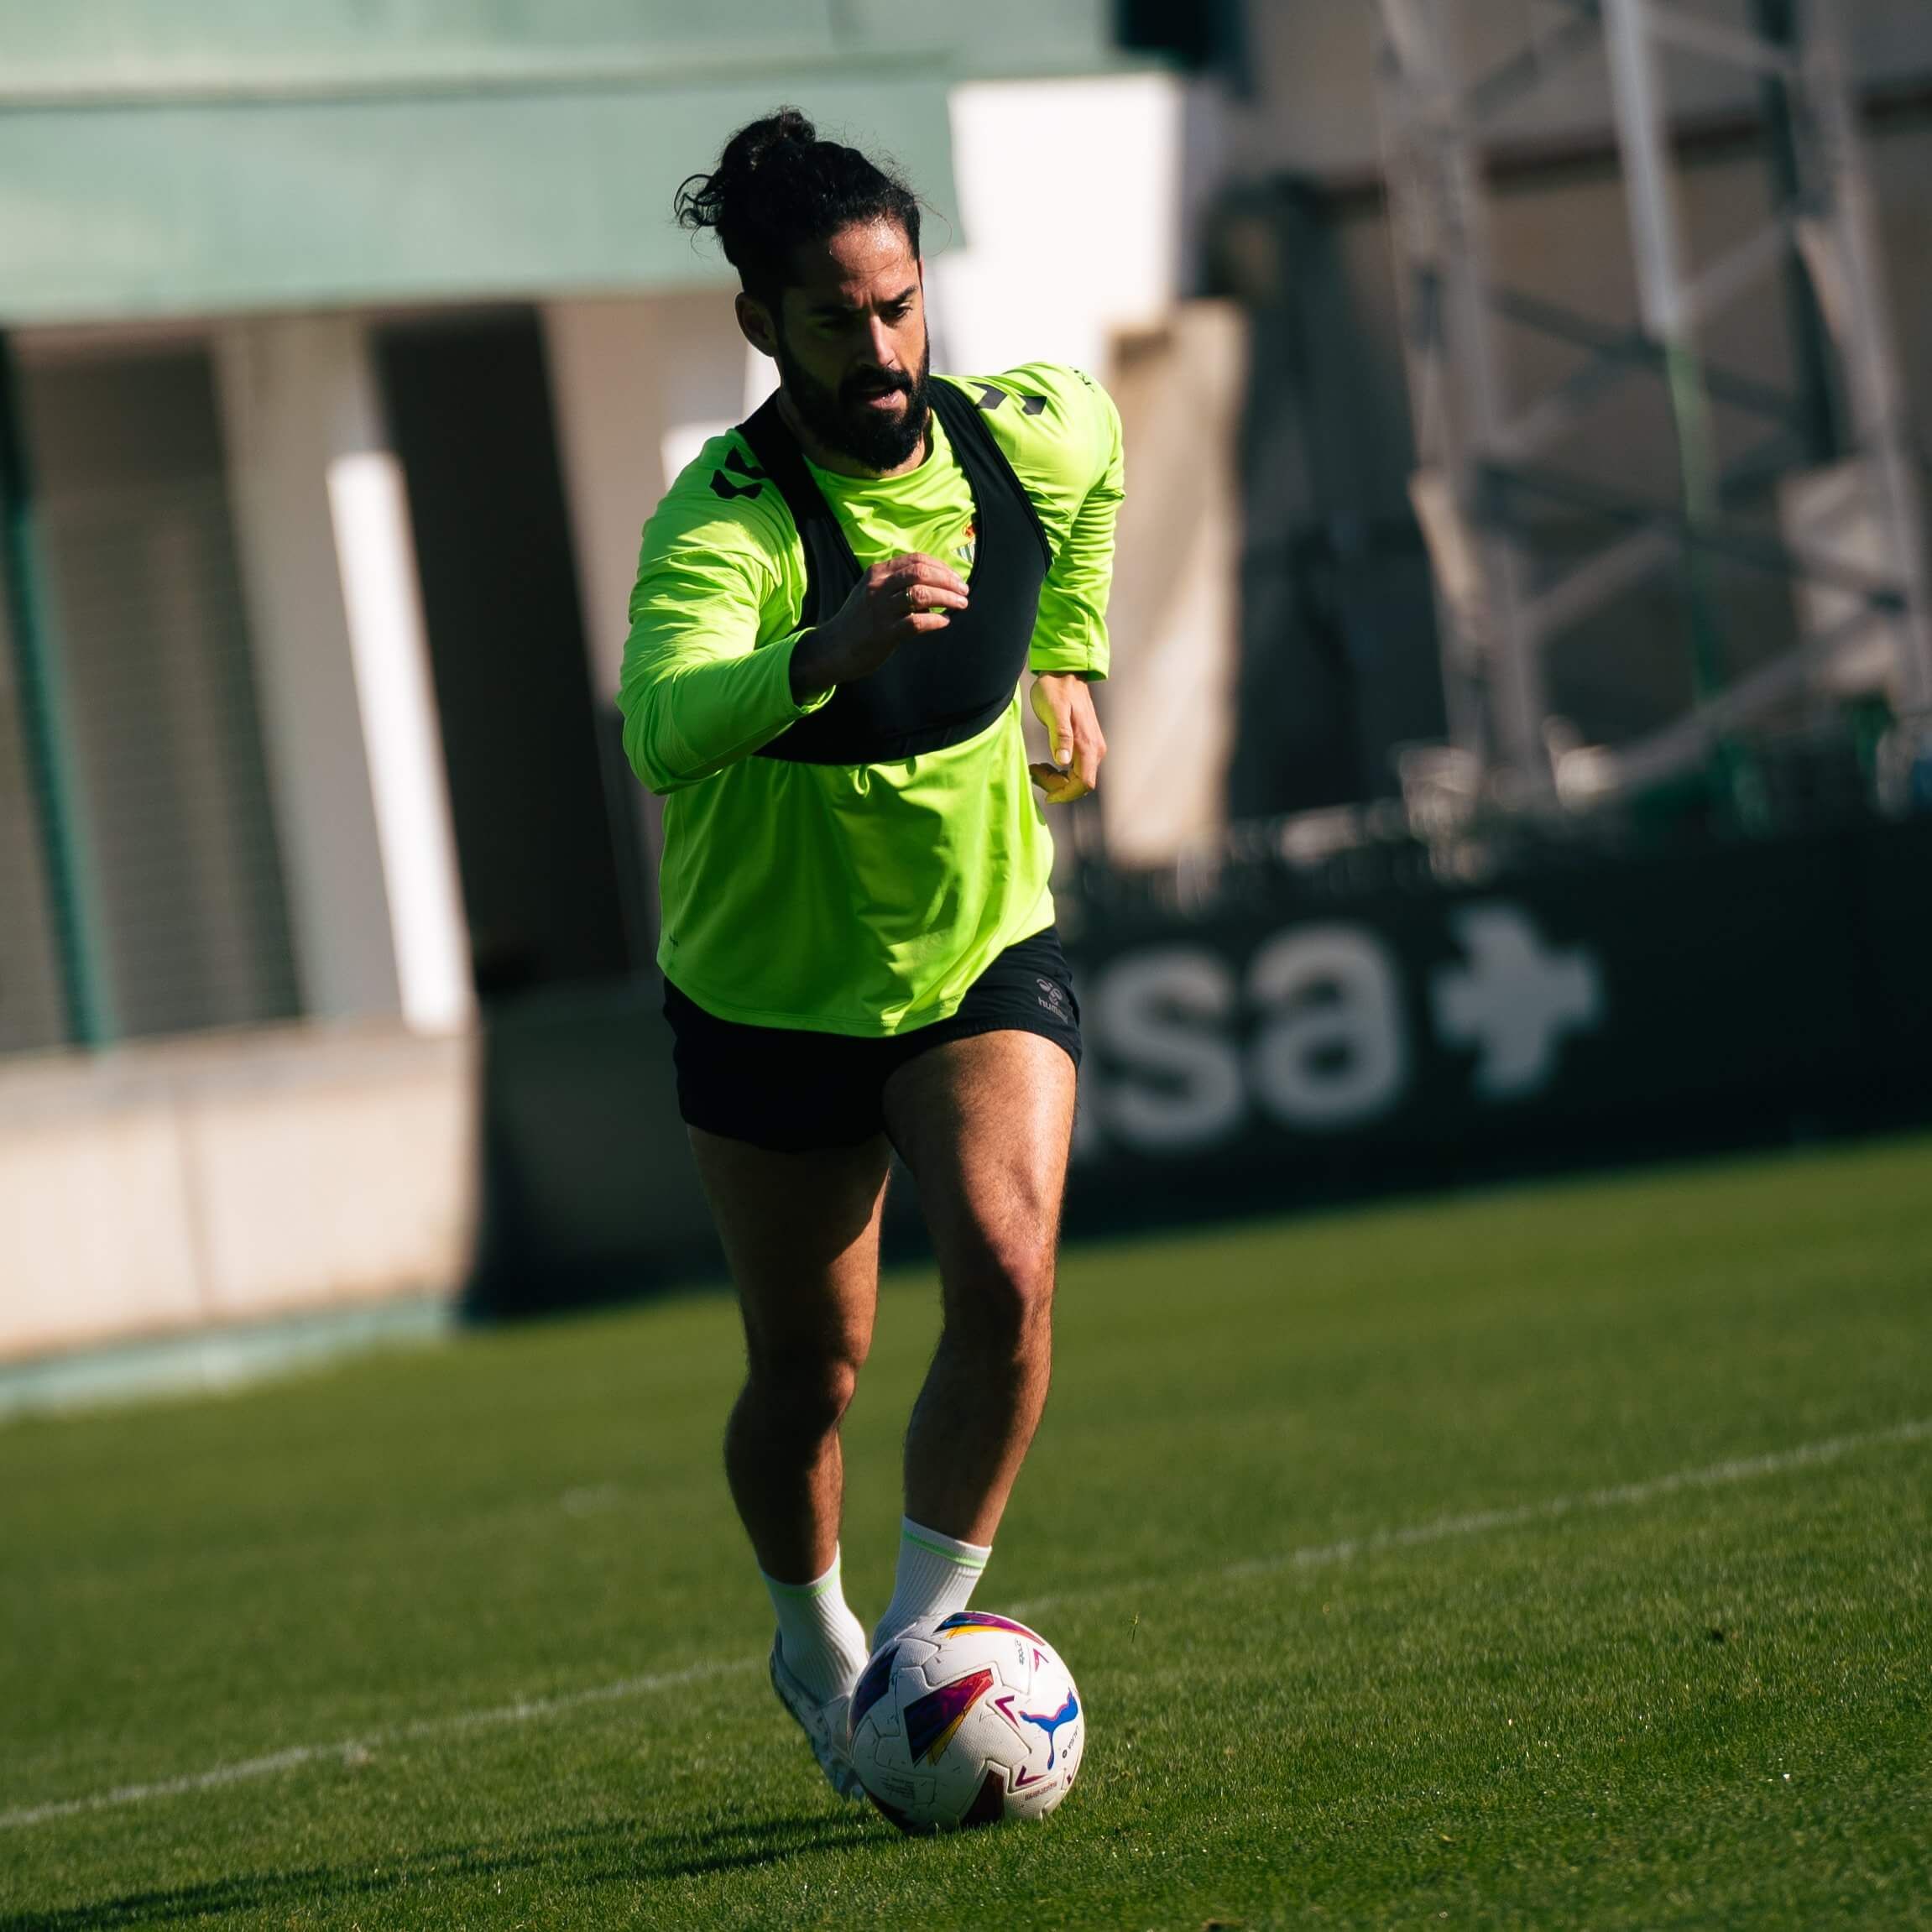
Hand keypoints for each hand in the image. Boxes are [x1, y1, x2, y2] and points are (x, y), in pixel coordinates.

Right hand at [789, 552, 968, 700]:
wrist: (833, 648)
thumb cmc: (859, 621)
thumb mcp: (873, 592)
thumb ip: (899, 585)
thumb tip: (935, 586)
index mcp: (878, 573)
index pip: (916, 560)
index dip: (941, 567)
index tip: (956, 578)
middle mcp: (878, 587)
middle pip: (921, 573)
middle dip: (948, 581)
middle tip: (963, 591)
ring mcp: (880, 610)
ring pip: (921, 595)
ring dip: (947, 598)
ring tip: (961, 605)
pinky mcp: (883, 633)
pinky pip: (916, 623)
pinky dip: (935, 621)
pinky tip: (944, 622)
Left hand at [1029, 673, 1105, 803]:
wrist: (1064, 673)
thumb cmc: (1056, 689)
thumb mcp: (1054, 712)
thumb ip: (1061, 737)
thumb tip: (1063, 762)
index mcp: (1088, 745)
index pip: (1084, 784)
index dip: (1066, 794)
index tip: (1047, 796)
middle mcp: (1095, 749)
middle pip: (1080, 784)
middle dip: (1056, 786)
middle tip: (1034, 772)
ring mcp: (1091, 747)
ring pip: (1076, 778)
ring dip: (1056, 779)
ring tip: (1037, 767)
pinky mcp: (1085, 744)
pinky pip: (1074, 768)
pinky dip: (1059, 771)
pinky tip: (1046, 762)